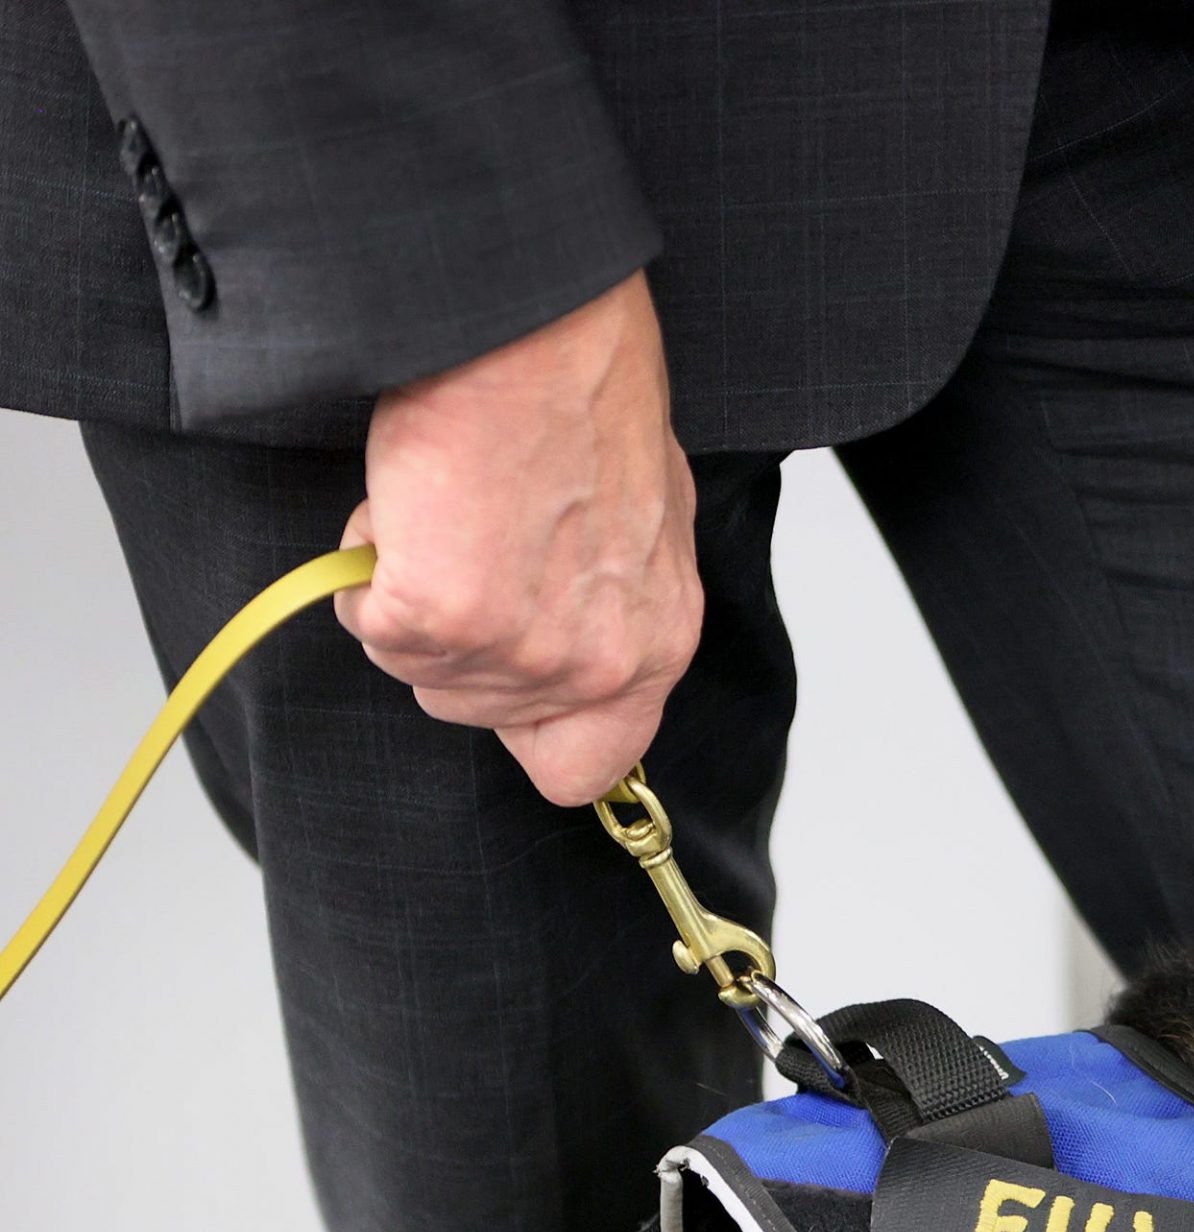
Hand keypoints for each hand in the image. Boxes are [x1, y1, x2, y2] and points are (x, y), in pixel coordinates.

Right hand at [333, 271, 701, 806]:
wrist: (537, 334)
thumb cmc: (584, 398)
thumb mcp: (636, 525)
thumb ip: (605, 607)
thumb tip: (564, 630)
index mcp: (657, 644)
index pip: (586, 768)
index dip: (528, 731)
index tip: (502, 674)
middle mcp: (600, 664)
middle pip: (475, 711)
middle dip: (453, 636)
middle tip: (473, 540)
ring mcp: (522, 650)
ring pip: (416, 668)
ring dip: (410, 591)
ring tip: (450, 506)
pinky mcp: (444, 619)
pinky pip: (368, 620)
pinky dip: (369, 562)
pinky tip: (413, 502)